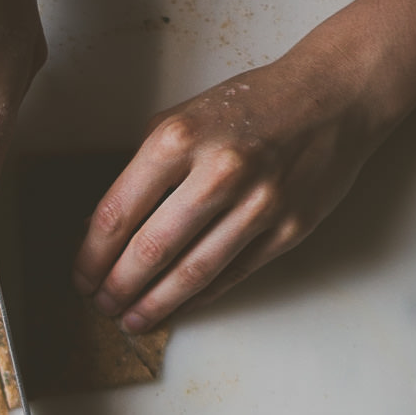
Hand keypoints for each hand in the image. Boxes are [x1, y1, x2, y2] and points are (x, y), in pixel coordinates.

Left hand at [71, 43, 392, 333]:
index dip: (92, 255)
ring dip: (154, 304)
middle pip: (151, 250)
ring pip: (193, 272)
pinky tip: (178, 305)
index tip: (81, 276)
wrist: (333, 95)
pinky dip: (200, 296)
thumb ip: (141, 169)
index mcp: (179, 137)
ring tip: (132, 319)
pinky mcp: (289, 228)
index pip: (117, 213)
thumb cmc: (251, 105)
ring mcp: (260, 203)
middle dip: (117, 287)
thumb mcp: (183, 117)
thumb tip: (97, 227)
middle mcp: (219, 171)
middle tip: (101, 305)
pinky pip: (233, 273)